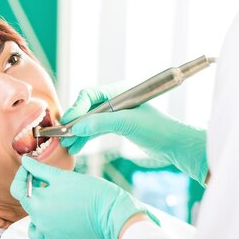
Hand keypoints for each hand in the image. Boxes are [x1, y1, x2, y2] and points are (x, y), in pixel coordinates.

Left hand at [10, 156, 158, 238]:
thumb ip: (40, 170)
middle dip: (31, 185)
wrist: (112, 215)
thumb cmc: (91, 192)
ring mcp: (47, 230)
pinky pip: (39, 231)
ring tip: (51, 191)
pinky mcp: (56, 238)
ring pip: (32, 214)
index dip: (22, 174)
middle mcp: (39, 218)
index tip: (30, 166)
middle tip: (42, 175)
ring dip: (37, 202)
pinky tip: (52, 211)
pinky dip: (40, 222)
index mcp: (39, 202)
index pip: (18, 187)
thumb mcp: (64, 176)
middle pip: (25, 200)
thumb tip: (25, 161)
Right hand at [61, 85, 208, 184]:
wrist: (176, 145)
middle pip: (87, 107)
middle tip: (61, 136)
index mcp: (120, 91)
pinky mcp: (120, 126)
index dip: (76, 108)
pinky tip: (76, 147)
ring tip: (66, 145)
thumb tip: (77, 126)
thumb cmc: (158, 129)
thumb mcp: (128, 123)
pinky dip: (86, 138)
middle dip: (74, 122)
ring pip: (91, 120)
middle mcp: (116, 99)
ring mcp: (117, 114)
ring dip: (78, 132)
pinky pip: (97, 129)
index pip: (90, 94)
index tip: (67, 123)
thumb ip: (102, 123)